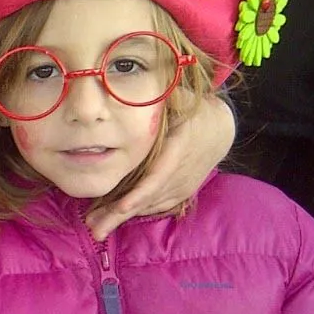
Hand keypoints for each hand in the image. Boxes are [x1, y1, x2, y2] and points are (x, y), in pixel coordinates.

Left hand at [88, 93, 233, 240]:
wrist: (218, 130)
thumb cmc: (192, 112)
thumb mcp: (183, 101)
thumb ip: (167, 98)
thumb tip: (147, 84)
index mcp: (178, 150)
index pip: (159, 175)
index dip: (141, 193)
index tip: (122, 207)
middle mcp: (180, 173)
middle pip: (148, 197)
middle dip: (121, 215)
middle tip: (95, 229)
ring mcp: (180, 186)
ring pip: (149, 205)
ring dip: (122, 218)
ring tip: (96, 229)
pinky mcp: (179, 193)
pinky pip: (156, 206)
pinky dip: (135, 214)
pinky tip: (113, 221)